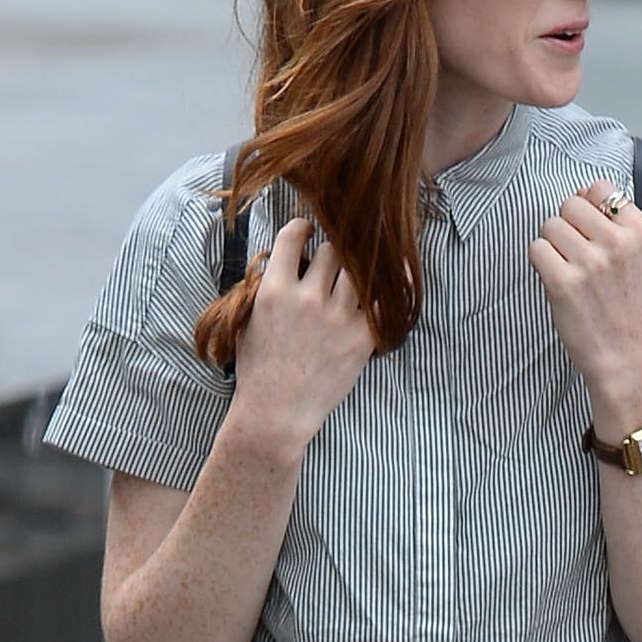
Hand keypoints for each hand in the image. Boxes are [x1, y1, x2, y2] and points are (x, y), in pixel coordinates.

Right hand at [230, 219, 373, 450]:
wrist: (277, 413)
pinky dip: (393, 288)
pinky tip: (394, 278)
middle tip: (334, 262)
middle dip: (332, 252)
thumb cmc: (258, 369)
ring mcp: (338, 319)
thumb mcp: (247, 319)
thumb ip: (264, 285)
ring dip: (357, 269)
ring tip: (357, 273)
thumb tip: (282, 258)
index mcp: (275, 291)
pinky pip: (386, 302)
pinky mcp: (362, 339)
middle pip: (332, 250)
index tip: (307, 231)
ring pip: (359, 270)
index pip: (293, 237)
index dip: (302, 228)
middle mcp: (308, 299)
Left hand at [528, 181, 641, 412]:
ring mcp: (590, 262)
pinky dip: (541, 266)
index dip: (590, 209)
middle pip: (570, 204)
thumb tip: (579, 194)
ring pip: (550, 225)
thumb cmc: (623, 307)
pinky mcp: (564, 281)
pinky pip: (536, 249)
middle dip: (568, 228)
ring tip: (571, 273)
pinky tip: (559, 284)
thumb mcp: (634, 257)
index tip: (595, 237)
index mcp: (639, 231)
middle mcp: (617, 242)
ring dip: (553, 247)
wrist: (624, 357)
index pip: (601, 188)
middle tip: (581, 261)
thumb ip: (612, 223)